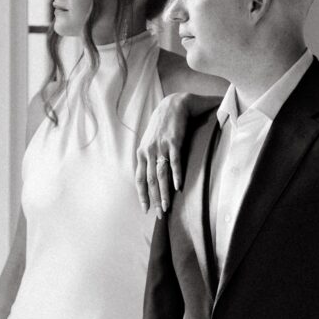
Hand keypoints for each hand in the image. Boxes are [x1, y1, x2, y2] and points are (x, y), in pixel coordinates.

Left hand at [136, 94, 189, 217]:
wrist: (175, 103)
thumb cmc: (164, 124)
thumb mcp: (152, 140)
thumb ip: (152, 156)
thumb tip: (154, 174)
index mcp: (142, 152)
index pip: (139, 179)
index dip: (142, 195)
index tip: (145, 209)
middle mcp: (149, 151)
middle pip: (150, 181)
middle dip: (154, 200)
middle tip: (159, 215)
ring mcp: (161, 146)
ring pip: (161, 175)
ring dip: (164, 193)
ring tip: (167, 207)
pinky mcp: (174, 141)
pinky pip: (174, 162)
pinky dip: (176, 175)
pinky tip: (178, 187)